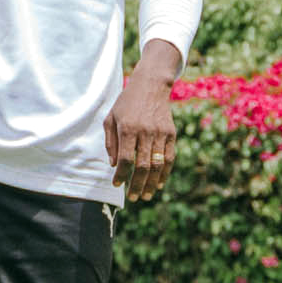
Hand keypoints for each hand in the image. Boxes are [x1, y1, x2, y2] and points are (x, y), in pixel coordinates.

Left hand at [106, 64, 176, 201]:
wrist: (151, 85)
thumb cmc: (126, 103)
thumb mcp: (111, 118)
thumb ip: (110, 142)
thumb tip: (114, 165)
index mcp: (128, 129)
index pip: (125, 159)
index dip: (121, 175)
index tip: (117, 185)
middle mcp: (145, 132)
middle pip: (143, 166)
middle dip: (137, 185)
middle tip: (133, 197)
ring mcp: (160, 133)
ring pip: (158, 165)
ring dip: (152, 183)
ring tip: (145, 195)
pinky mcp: (171, 133)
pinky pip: (169, 158)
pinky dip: (165, 173)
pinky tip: (159, 183)